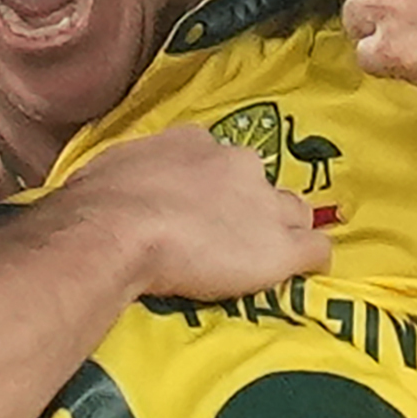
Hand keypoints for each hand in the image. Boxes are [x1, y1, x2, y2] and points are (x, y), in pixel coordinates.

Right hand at [49, 125, 332, 302]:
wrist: (117, 230)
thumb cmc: (99, 202)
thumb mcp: (114, 172)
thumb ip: (135, 177)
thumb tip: (124, 190)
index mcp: (196, 142)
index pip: (222, 162)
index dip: (215, 190)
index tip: (199, 210)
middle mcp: (239, 164)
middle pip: (264, 186)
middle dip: (252, 208)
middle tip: (226, 239)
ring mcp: (264, 205)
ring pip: (296, 214)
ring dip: (283, 233)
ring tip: (260, 260)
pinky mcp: (282, 247)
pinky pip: (317, 250)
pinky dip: (310, 261)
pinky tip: (296, 275)